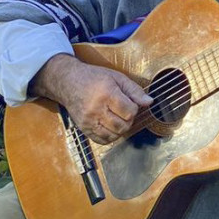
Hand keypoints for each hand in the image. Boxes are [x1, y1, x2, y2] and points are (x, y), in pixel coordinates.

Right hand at [29, 53, 152, 143]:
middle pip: (123, 125)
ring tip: (117, 117)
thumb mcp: (117, 78)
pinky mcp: (83, 128)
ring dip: (120, 129)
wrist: (68, 82)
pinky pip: (102, 140)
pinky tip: (110, 125)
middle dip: (129, 120)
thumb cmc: (94, 77)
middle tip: (124, 111)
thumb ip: (134, 91)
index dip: (134, 108)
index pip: (129, 111)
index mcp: (106, 94)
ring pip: (114, 135)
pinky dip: (110, 136)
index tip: (129, 103)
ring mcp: (88, 120)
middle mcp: (96, 109)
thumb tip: (150, 102)